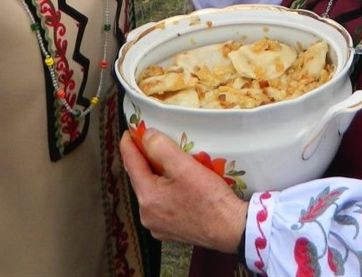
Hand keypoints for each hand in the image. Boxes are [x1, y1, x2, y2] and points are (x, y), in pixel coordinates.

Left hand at [120, 128, 245, 253]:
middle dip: (144, 159)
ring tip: (168, 161)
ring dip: (156, 176)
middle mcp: (147, 214)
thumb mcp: (186, 167)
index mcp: (147, 197)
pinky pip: (161, 205)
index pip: (131, 163)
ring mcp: (158, 226)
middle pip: (140, 178)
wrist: (232, 230)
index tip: (130, 130)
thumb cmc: (211, 199)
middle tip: (151, 141)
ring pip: (151, 192)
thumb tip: (146, 136)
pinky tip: (178, 184)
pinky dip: (165, 191)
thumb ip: (162, 148)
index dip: (129, 144)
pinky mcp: (170, 231)